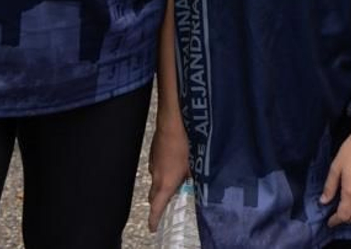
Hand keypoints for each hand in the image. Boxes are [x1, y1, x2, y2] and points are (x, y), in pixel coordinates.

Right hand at [146, 117, 190, 232]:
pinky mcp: (153, 153)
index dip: (154, 219)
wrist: (173, 121)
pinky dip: (162, 171)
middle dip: (159, 203)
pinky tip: (174, 163)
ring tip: (175, 181)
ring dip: (162, 184)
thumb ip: (194, 178)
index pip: (156, 207)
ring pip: (155, 180)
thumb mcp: (195, 164)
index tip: (153, 227)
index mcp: (166, 183)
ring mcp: (153, 163)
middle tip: (166, 206)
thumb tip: (197, 183)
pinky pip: (156, 168)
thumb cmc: (185, 143)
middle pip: (153, 196)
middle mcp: (156, 176)